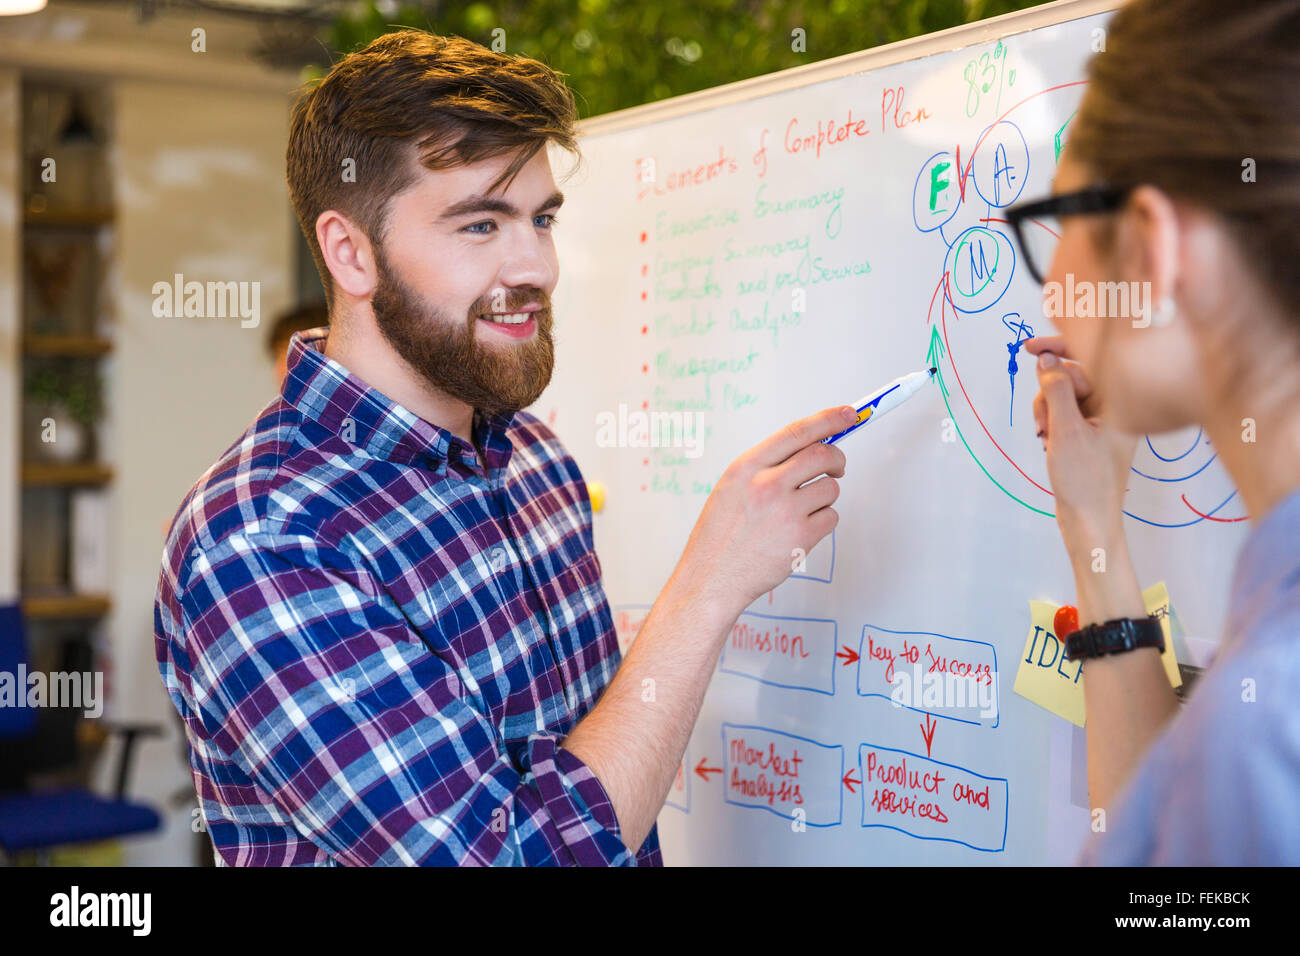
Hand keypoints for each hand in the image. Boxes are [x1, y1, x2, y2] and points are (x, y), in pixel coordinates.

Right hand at [676, 405, 854, 618]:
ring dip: (823, 497)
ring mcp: (786, 512)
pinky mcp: (801, 538)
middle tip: (837, 468)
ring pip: (830, 488)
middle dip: (837, 459)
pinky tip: (799, 532)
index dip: (829, 419)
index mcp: (747, 467)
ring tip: (799, 513)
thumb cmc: (720, 535)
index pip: (797, 432)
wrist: (711, 578)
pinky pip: (831, 518)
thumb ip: (766, 466)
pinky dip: (822, 522)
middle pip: (823, 455)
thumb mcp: (732, 487)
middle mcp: (767, 485)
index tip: (849, 414)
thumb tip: (807, 449)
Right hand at [1024, 336, 1137, 536]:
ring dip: (1047, 411)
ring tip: (1046, 438)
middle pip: (1071, 376)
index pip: (1088, 359)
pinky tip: (1049, 442)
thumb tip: (1046, 358)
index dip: (1058, 349)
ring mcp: (1103, 420)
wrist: (1089, 521)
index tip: (1029, 347)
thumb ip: (1056, 389)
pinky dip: (1051, 422)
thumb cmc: (1085, 480)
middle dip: (1049, 394)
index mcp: (1121, 401)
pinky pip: (1064, 412)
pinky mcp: (1091, 432)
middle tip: (1044, 423)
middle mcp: (1115, 406)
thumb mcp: (1066, 429)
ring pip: (1063, 395)